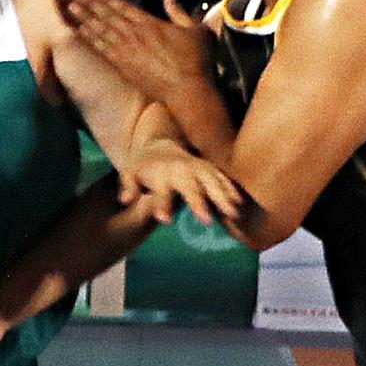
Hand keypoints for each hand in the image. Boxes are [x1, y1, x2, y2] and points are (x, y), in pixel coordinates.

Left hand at [63, 0, 217, 122]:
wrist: (187, 90)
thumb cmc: (195, 61)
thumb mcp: (196, 30)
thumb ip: (179, 12)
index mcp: (150, 23)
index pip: (124, 7)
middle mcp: (134, 34)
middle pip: (107, 15)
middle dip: (89, 3)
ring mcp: (126, 51)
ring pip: (101, 30)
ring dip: (85, 18)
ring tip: (70, 8)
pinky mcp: (123, 66)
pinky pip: (102, 49)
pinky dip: (90, 39)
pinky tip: (79, 32)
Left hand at [116, 139, 248, 232]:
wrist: (160, 145)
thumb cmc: (144, 167)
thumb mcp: (129, 174)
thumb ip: (128, 187)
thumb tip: (124, 199)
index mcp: (160, 174)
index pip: (160, 191)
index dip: (162, 204)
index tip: (164, 219)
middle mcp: (180, 170)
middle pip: (190, 186)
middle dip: (198, 201)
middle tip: (206, 220)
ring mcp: (196, 168)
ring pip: (211, 181)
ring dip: (222, 195)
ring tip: (233, 212)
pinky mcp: (208, 168)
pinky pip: (222, 177)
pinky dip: (231, 188)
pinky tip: (240, 202)